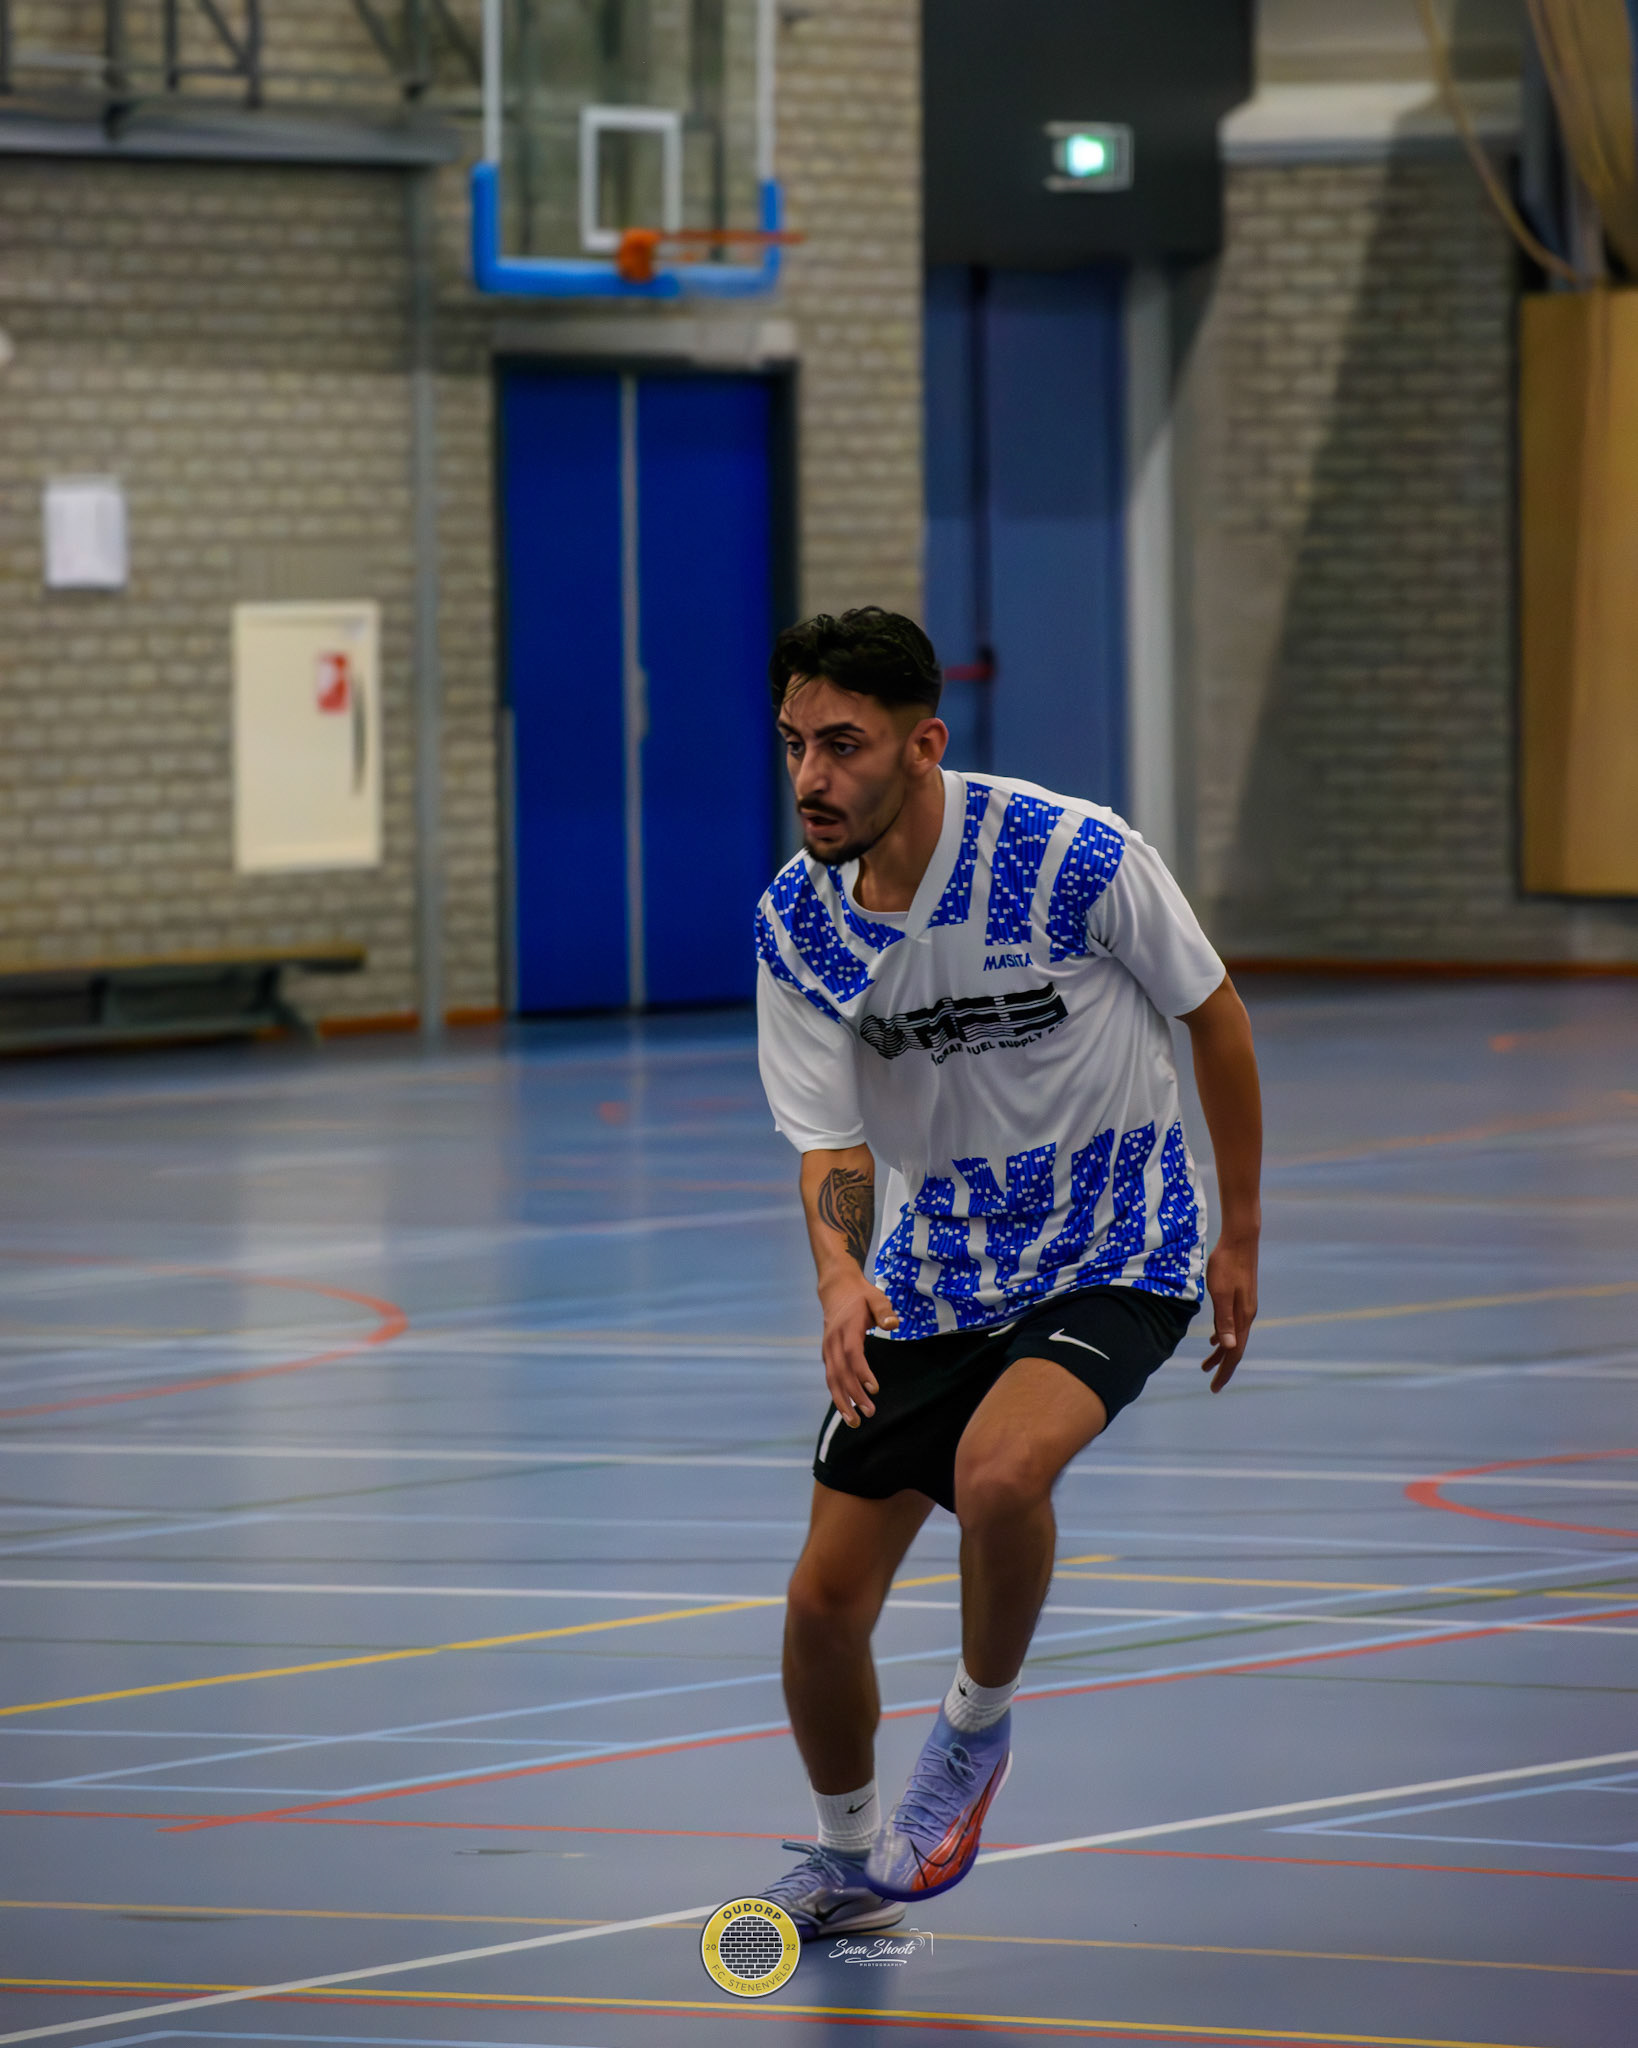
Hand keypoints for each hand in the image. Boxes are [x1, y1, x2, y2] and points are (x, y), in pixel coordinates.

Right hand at [818, 1268, 898, 1426]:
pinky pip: (831, 1378)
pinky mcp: (827, 1355)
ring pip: (832, 1379)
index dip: (861, 1373)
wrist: (836, 1290)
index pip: (852, 1354)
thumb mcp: (876, 1297)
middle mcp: (833, 1341)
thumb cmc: (861, 1296)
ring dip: (842, 1401)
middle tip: (869, 1413)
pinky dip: (837, 1395)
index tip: (874, 1389)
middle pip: (841, 1372)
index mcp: (847, 1328)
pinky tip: (847, 1410)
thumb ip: (884, 1310)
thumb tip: (893, 1324)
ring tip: (854, 1422)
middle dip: (853, 1395)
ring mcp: (828, 1349)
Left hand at [1202, 1231, 1257, 1391]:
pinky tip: (1213, 1339)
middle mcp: (1246, 1315)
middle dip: (1223, 1367)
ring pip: (1233, 1337)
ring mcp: (1245, 1307)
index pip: (1234, 1352)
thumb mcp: (1220, 1292)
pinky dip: (1222, 1336)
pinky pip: (1232, 1325)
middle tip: (1210, 1383)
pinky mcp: (1240, 1298)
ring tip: (1206, 1365)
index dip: (1225, 1371)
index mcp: (1242, 1317)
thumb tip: (1227, 1346)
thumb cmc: (1226, 1264)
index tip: (1214, 1387)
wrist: (1241, 1240)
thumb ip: (1224, 1319)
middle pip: (1235, 1348)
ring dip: (1220, 1352)